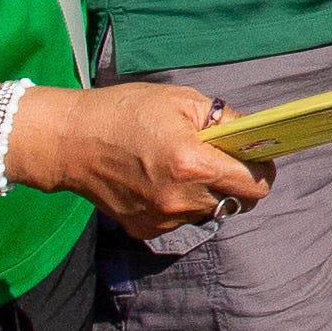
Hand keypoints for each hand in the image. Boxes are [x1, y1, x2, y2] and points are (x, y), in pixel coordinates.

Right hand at [13, 79, 274, 238]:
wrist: (70, 141)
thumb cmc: (125, 112)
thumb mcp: (181, 100)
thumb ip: (225, 120)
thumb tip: (252, 136)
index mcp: (194, 164)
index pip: (254, 185)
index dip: (261, 170)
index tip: (255, 159)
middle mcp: (182, 199)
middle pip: (235, 201)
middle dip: (234, 181)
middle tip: (215, 159)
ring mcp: (163, 219)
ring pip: (207, 210)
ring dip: (204, 192)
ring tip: (176, 166)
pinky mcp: (146, 230)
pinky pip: (180, 219)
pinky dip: (178, 202)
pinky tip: (156, 180)